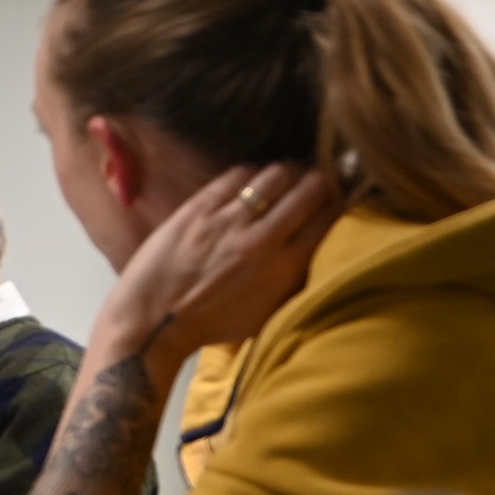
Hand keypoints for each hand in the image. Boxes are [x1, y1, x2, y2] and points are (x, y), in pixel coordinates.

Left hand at [90, 163, 338, 386]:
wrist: (153, 322)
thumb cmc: (211, 323)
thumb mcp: (268, 313)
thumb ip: (297, 281)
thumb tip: (321, 248)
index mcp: (285, 270)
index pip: (329, 219)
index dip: (340, 200)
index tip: (340, 193)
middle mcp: (263, 241)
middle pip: (309, 189)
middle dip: (320, 177)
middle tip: (318, 176)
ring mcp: (229, 221)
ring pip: (275, 175)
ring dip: (286, 171)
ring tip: (285, 175)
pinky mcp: (198, 209)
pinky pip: (236, 175)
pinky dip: (250, 173)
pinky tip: (251, 178)